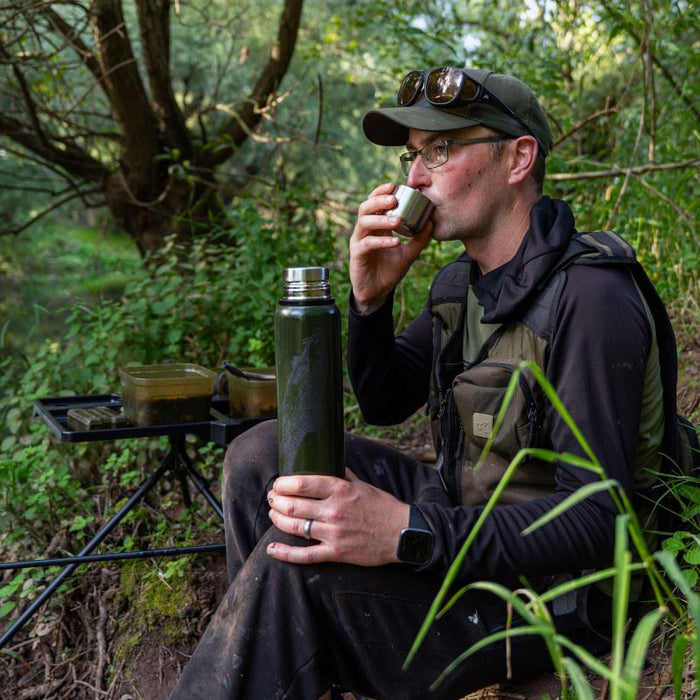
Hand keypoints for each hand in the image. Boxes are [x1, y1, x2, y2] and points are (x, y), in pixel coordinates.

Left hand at [266, 469, 409, 565]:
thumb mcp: (362, 484)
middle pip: (293, 505)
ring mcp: (334, 533)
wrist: (402, 534)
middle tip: (272, 497)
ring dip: (277, 520)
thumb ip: (343, 474)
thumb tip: (328, 461)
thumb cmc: (382, 507)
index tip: (278, 483)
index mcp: (340, 490)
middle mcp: (334, 510)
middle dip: (276, 500)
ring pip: (295, 527)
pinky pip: (305, 556)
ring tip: (272, 513)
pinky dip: (285, 553)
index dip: (284, 484)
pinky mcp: (336, 553)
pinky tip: (272, 549)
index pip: (302, 484)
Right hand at [349, 183, 432, 312]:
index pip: (374, 203)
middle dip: (379, 200)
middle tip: (394, 199)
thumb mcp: (409, 254)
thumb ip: (419, 239)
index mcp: (376, 226)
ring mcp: (359, 242)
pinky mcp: (357, 255)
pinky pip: (368, 244)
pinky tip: (396, 242)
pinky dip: (382, 241)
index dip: (381, 192)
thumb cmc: (389, 270)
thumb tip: (432, 222)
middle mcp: (365, 231)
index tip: (394, 186)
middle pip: (365, 208)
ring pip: (364, 222)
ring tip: (398, 221)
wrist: (378, 292)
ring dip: (381, 219)